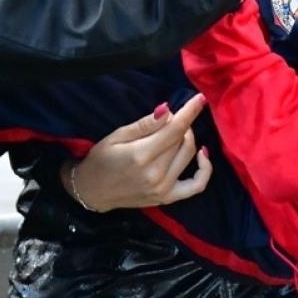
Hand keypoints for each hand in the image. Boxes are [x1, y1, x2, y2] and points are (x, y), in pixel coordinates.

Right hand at [62, 94, 212, 211]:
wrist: (93, 192)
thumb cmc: (101, 160)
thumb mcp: (117, 136)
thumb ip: (144, 125)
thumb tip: (167, 110)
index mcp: (141, 155)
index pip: (174, 129)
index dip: (189, 112)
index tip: (199, 98)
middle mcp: (156, 174)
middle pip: (182, 140)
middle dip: (180, 124)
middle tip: (168, 119)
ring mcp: (163, 189)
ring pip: (188, 155)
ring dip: (187, 139)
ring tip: (176, 132)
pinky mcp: (167, 198)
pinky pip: (196, 185)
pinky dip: (205, 169)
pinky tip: (201, 154)